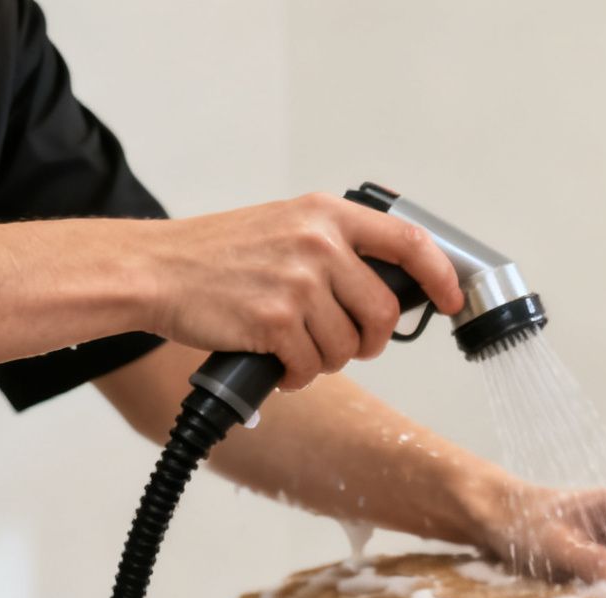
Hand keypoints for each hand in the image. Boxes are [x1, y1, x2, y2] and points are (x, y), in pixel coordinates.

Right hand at [139, 193, 466, 391]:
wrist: (155, 270)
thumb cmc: (218, 255)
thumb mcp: (285, 226)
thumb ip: (336, 247)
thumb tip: (391, 291)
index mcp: (326, 214)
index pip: (409, 241)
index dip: (440, 276)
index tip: (450, 299)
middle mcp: (318, 243)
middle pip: (382, 312)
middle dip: (370, 341)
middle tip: (348, 345)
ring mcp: (297, 282)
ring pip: (347, 346)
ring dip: (325, 360)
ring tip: (295, 348)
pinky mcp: (275, 320)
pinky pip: (311, 366)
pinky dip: (297, 375)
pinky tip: (277, 363)